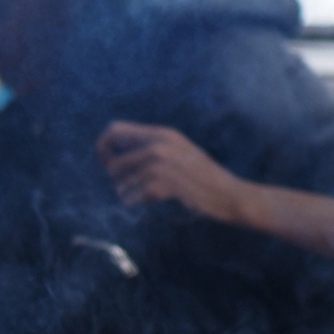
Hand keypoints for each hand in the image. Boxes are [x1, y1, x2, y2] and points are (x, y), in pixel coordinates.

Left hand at [97, 121, 253, 223]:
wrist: (230, 194)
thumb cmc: (201, 176)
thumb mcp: (178, 151)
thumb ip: (151, 147)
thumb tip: (113, 155)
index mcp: (162, 133)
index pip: (115, 130)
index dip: (103, 147)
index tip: (106, 162)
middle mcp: (160, 145)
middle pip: (114, 164)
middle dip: (117, 180)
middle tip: (130, 187)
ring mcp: (164, 165)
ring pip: (122, 184)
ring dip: (129, 194)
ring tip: (146, 195)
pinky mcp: (167, 185)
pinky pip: (136, 198)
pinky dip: (140, 202)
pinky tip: (155, 200)